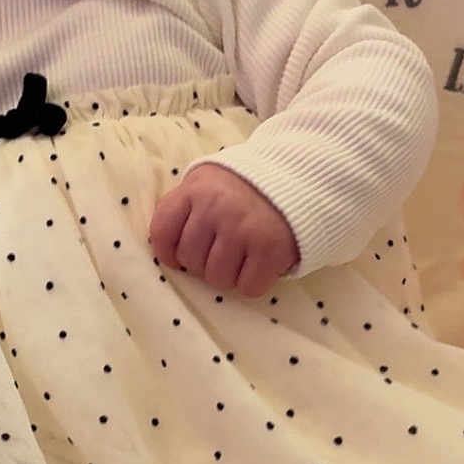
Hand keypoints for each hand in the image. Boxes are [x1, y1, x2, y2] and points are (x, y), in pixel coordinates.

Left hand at [149, 163, 300, 297]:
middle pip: (190, 261)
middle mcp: (216, 208)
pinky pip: (248, 287)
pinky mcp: (270, 249)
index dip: (168, 252)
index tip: (179, 256)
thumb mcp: (208, 182)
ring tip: (242, 255)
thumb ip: (183, 205)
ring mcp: (243, 229)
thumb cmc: (247, 186)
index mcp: (195, 190)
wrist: (301, 176)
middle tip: (223, 250)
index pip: (162, 232)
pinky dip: (254, 282)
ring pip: (217, 278)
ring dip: (229, 275)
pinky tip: (260, 263)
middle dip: (203, 262)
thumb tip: (163, 245)